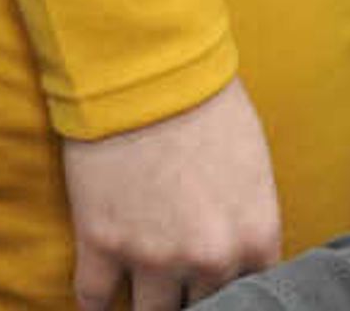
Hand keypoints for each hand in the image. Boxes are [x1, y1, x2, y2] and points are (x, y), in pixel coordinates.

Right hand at [61, 77, 280, 309]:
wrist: (142, 63)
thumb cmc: (204, 99)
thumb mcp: (253, 164)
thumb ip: (249, 219)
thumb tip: (238, 250)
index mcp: (254, 238)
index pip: (253, 295)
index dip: (233, 288)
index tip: (217, 286)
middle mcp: (209, 258)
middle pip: (203, 308)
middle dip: (193, 295)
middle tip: (180, 285)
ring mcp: (153, 256)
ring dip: (148, 305)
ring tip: (142, 297)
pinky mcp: (102, 243)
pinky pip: (95, 300)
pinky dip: (95, 307)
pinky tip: (98, 306)